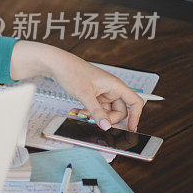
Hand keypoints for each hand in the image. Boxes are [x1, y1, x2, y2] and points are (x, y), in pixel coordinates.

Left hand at [10, 41, 144, 130]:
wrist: (56, 64)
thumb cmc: (71, 71)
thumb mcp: (84, 95)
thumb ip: (96, 112)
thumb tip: (107, 126)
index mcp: (115, 85)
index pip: (135, 102)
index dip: (136, 116)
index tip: (131, 128)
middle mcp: (111, 88)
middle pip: (120, 110)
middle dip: (108, 118)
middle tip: (95, 120)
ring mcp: (102, 92)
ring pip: (106, 111)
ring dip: (95, 115)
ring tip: (81, 113)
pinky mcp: (93, 94)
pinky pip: (96, 108)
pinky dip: (89, 112)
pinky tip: (78, 111)